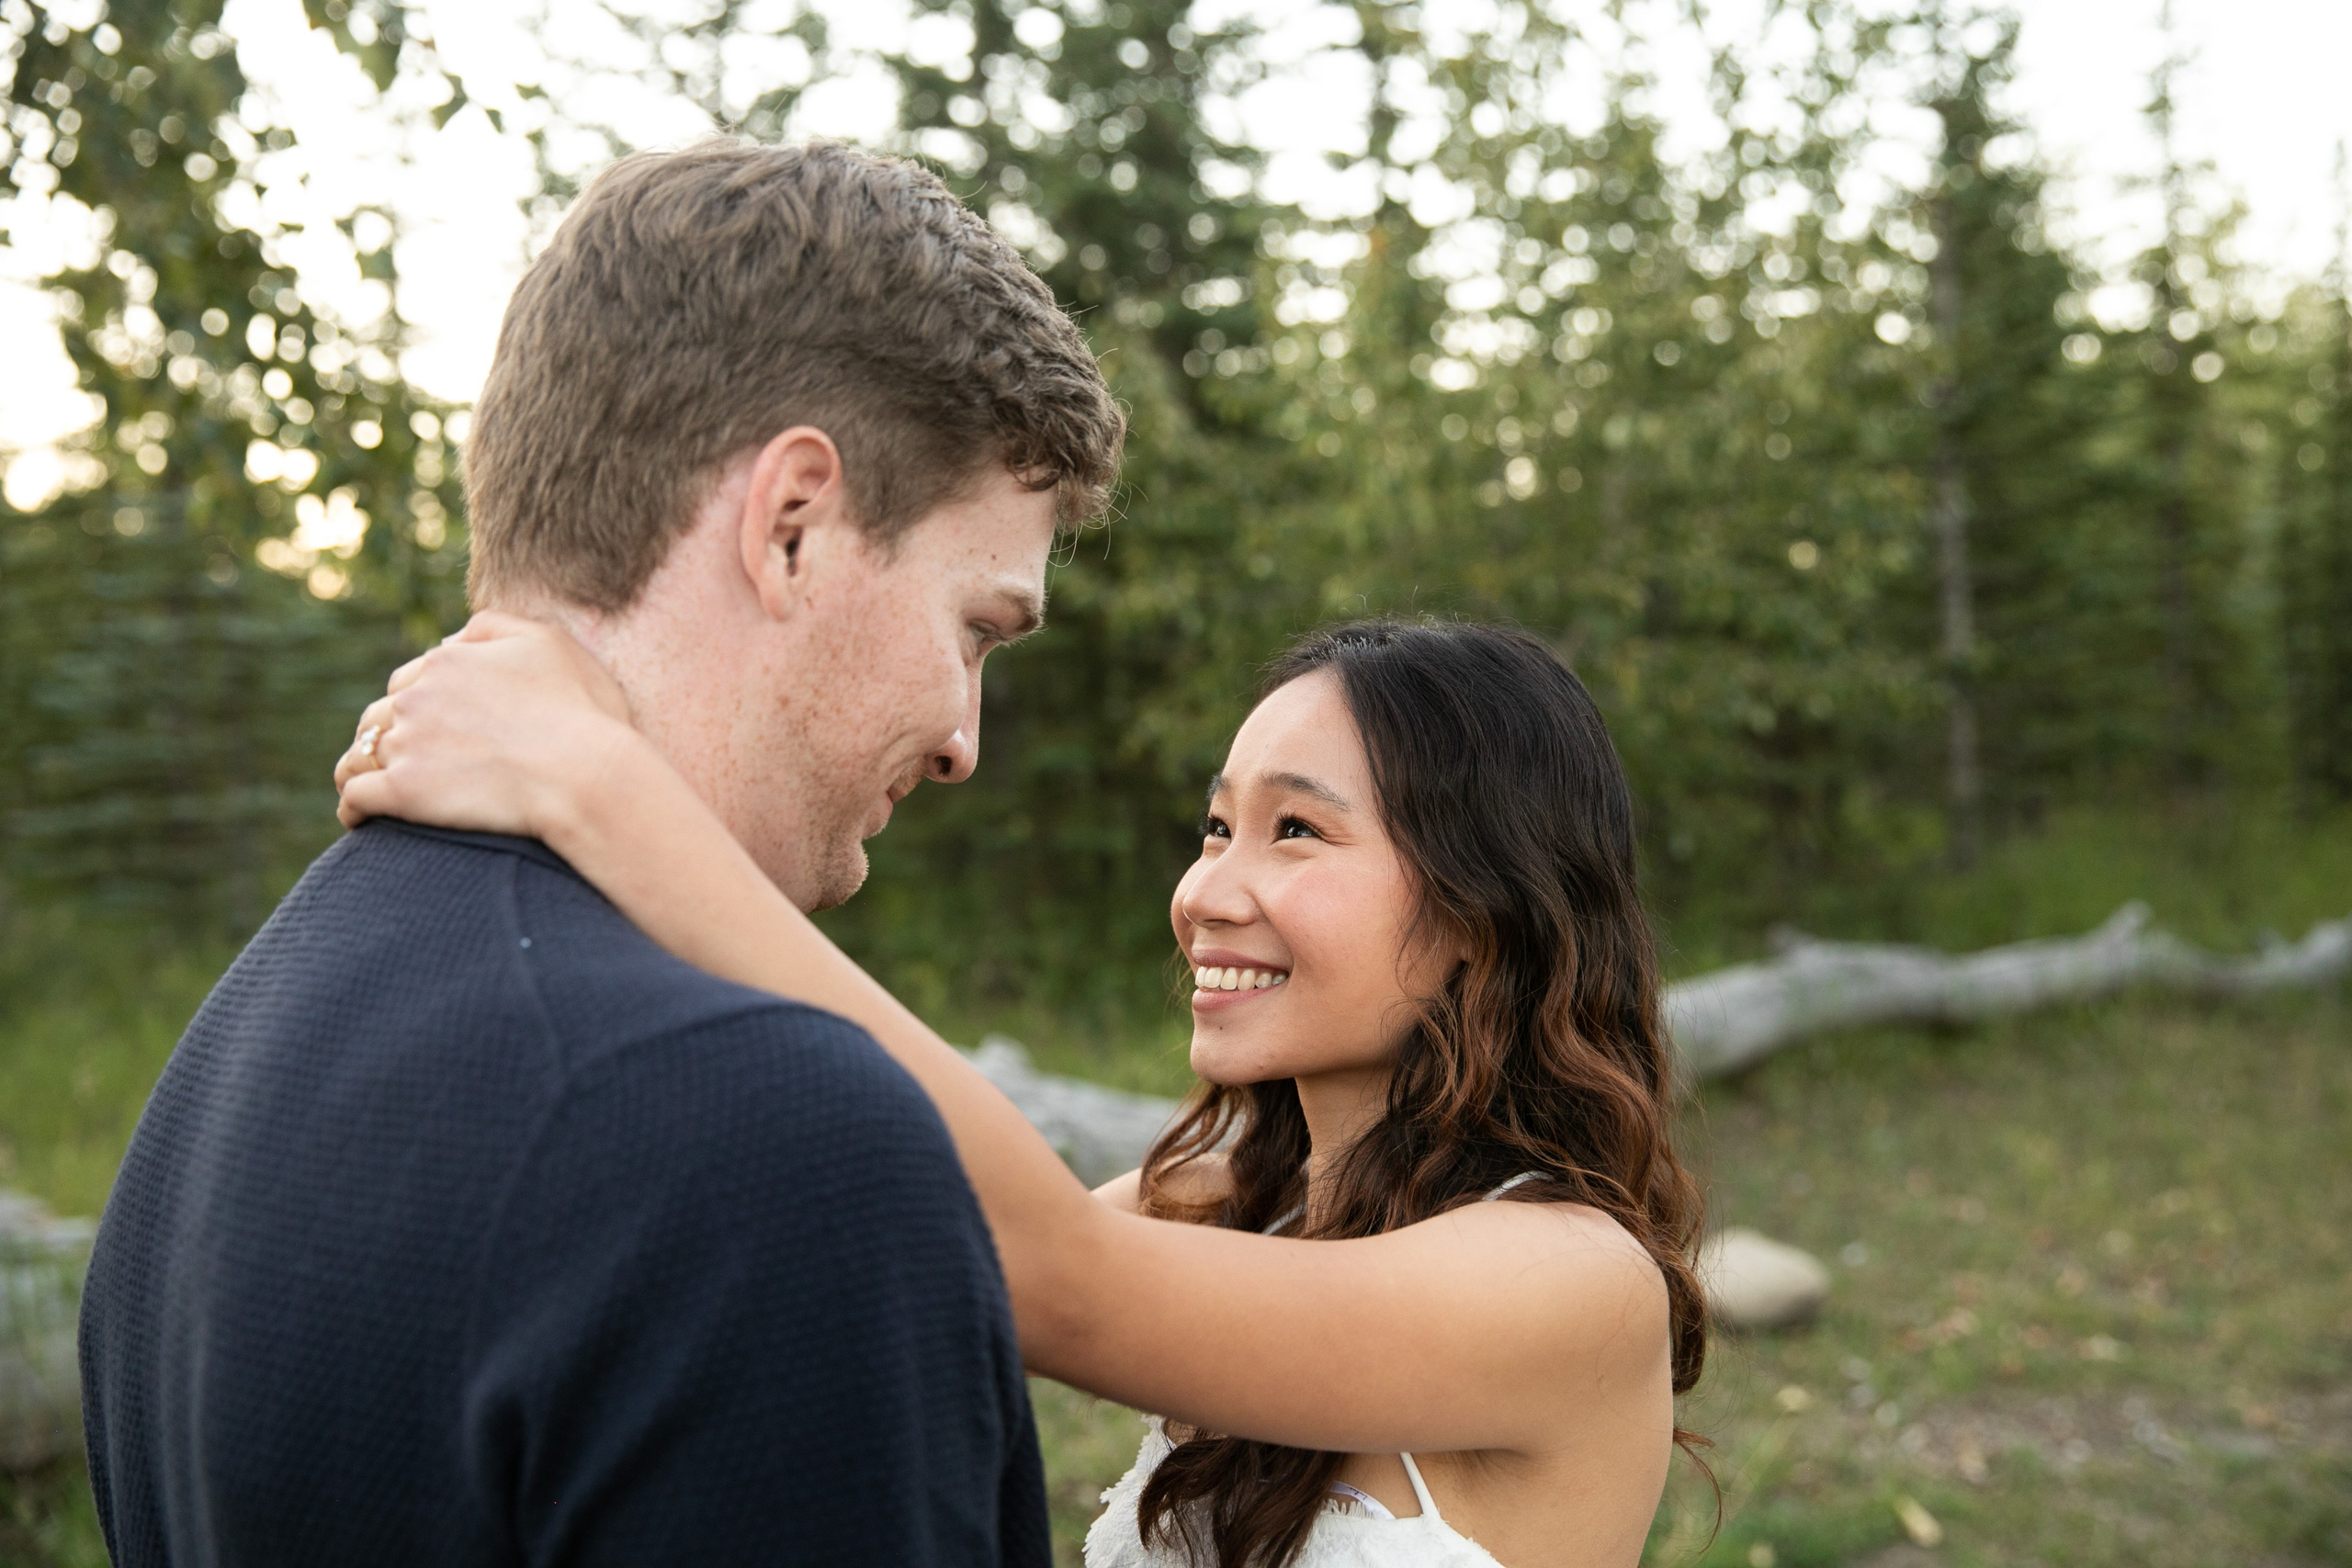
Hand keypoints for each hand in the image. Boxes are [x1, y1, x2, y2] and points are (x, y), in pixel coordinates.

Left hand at [335, 611, 643, 842]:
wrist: (584, 775)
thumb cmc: (581, 713)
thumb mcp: (549, 642)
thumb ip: (495, 625)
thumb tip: (449, 639)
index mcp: (447, 662)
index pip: (411, 679)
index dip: (420, 701)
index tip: (434, 725)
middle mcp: (417, 698)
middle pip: (380, 714)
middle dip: (386, 732)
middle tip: (405, 759)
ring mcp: (406, 745)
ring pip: (359, 754)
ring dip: (361, 767)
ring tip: (369, 786)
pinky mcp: (401, 792)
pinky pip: (355, 798)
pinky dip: (351, 808)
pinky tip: (358, 821)